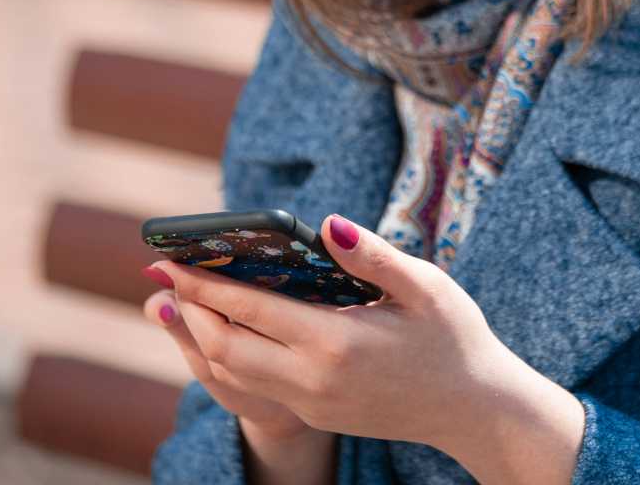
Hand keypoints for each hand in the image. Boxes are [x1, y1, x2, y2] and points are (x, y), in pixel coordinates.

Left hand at [144, 214, 533, 451]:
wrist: (475, 409)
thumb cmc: (454, 338)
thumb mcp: (424, 286)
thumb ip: (372, 255)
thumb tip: (327, 223)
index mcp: (336, 343)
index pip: (248, 309)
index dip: (203, 284)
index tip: (170, 260)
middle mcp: (314, 381)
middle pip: (224, 347)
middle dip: (189, 311)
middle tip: (164, 277)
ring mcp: (313, 405)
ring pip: (233, 375)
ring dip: (201, 338)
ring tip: (181, 306)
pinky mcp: (318, 417)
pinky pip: (256, 389)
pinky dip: (228, 359)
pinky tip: (227, 335)